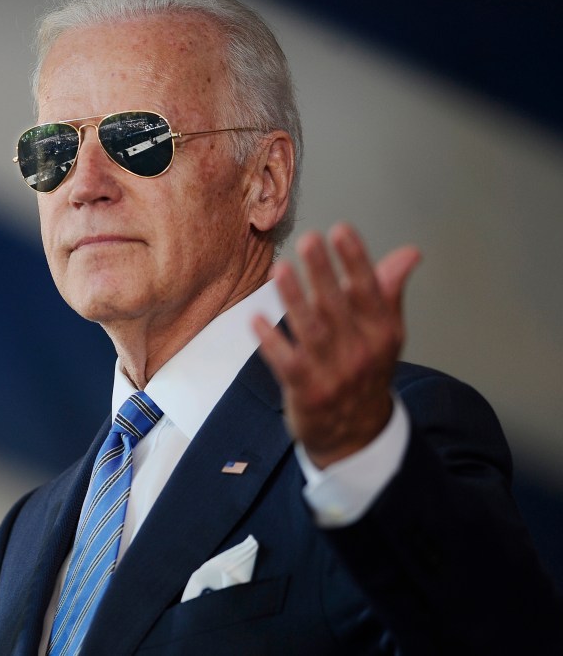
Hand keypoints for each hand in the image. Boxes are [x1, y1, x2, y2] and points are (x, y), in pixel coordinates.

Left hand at [252, 223, 420, 467]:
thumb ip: (388, 291)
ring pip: (311, 331)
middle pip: (338, 306)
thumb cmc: (366, 372)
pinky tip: (256, 318)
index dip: (355, 260)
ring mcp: (333, 373)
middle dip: (323, 272)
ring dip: (294, 299)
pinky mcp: (306, 391)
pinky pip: (285, 362)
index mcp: (382, 334)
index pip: (369, 291)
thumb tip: (409, 253)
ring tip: (280, 269)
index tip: (341, 230)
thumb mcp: (385, 335)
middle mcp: (360, 352)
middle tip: (309, 240)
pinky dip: (271, 341)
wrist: (356, 435)